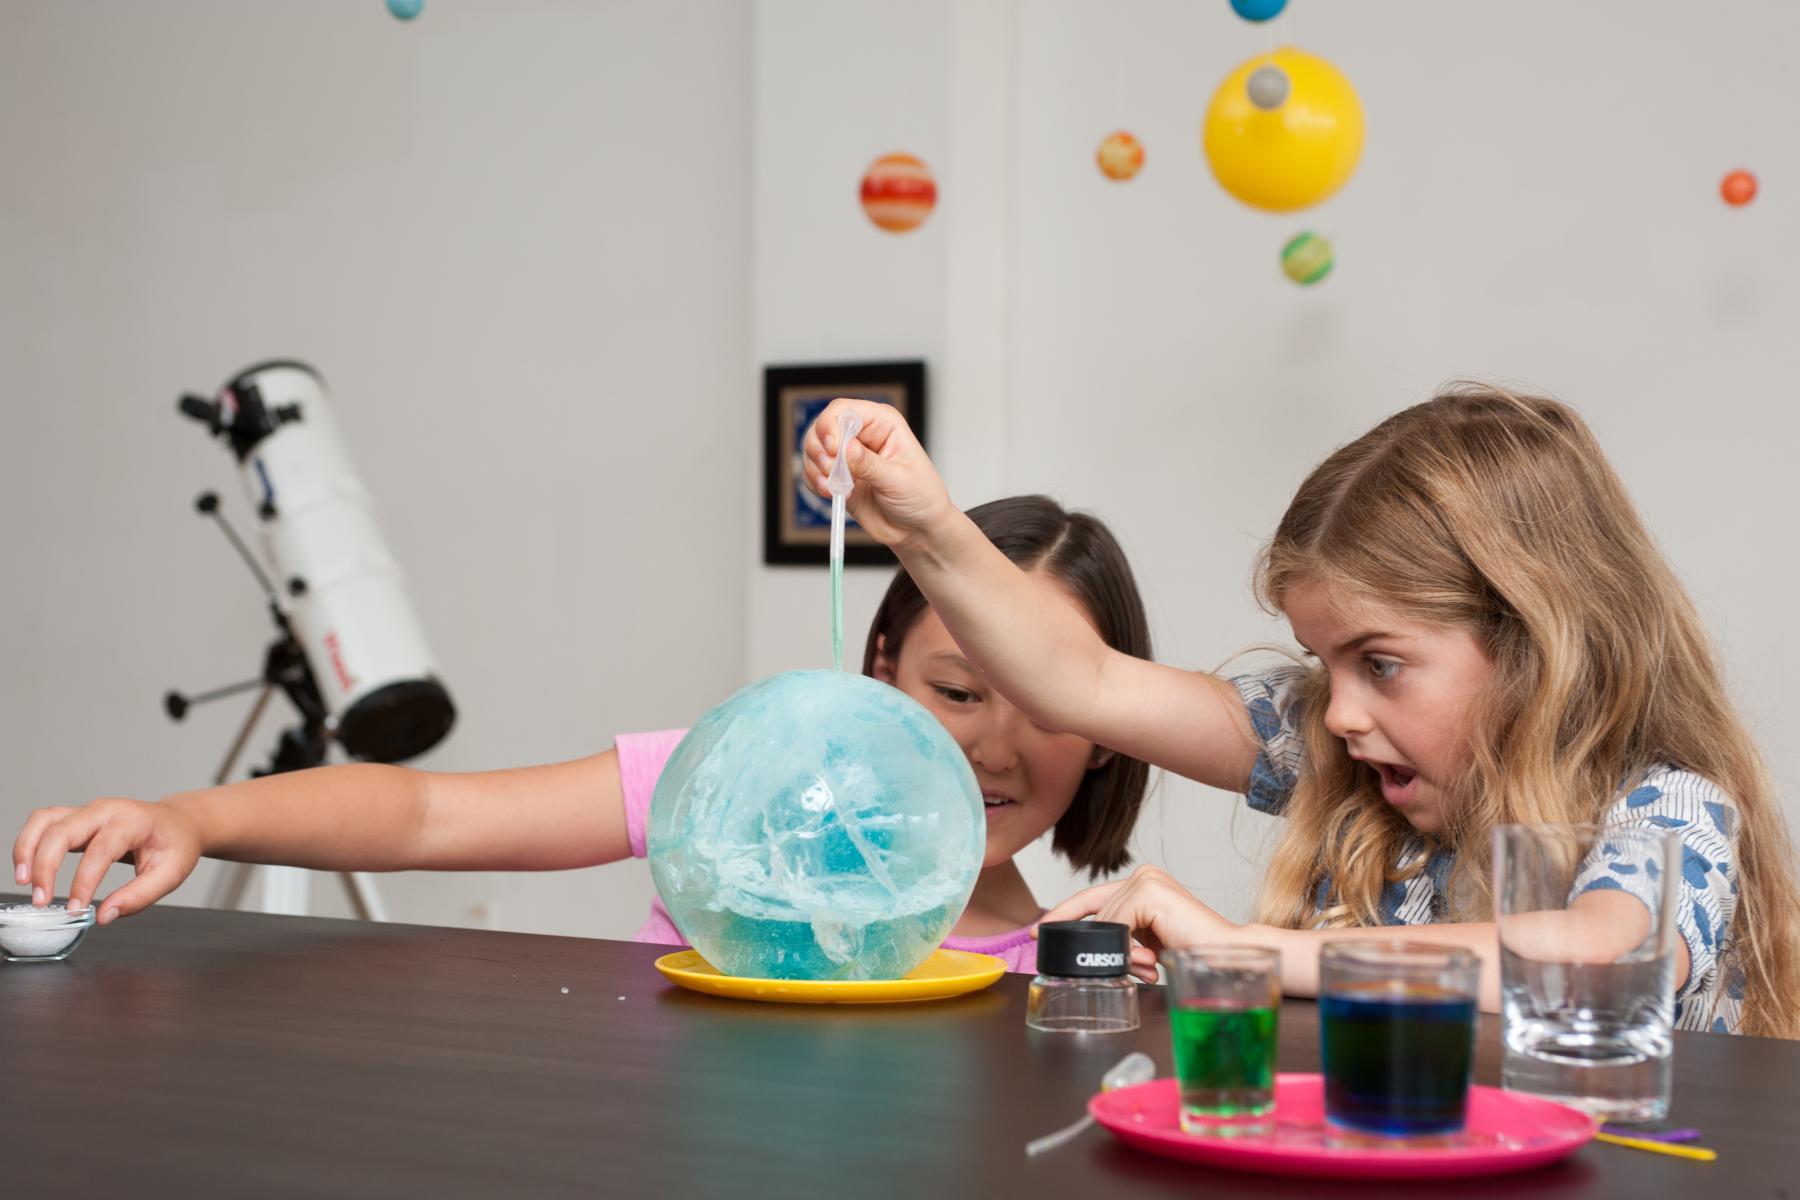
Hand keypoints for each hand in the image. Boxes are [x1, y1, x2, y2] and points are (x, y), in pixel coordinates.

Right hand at [13, 798, 204, 924]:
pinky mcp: (76, 818)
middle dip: (45, 865)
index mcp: (134, 821)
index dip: (84, 881)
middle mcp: (106, 810)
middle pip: (63, 830)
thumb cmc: (176, 845)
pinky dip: (29, 843)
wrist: (179, 822)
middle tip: (42, 900)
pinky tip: (26, 869)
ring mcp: (88, 810)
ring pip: (45, 820)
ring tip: (24, 882)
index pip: (101, 850)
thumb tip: (104, 915)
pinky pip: (43, 823)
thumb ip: (139, 896)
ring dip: (27, 850)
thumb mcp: (172, 873)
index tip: (77, 909)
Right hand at [799, 398, 953, 550]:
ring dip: (816, 469)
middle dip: (820, 450)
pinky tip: (832, 494)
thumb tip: (847, 448)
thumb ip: (870, 465)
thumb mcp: (900, 480)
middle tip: (831, 471)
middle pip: (822, 426)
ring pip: (813, 449)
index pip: (844, 410)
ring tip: (834, 488)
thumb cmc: (921, 497)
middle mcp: (862, 435)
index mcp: (882, 423)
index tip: (833, 449)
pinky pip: (812, 473)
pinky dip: (815, 483)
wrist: (917, 529)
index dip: (831, 425)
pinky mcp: (837, 477)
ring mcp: (847, 456)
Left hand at [1037, 865, 1239, 982]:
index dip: (1063, 916)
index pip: (1092, 899)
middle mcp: (1143, 875)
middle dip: (1103, 949)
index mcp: (1142, 882)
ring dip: (1122, 955)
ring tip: (1149, 968)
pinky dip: (1126, 951)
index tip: (1039, 932)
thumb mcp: (1147, 942)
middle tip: (1128, 970)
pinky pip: (1117, 927)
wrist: (1226, 957)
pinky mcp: (1150, 892)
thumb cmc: (1192, 952)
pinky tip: (1151, 963)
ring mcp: (1146, 880)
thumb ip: (1122, 937)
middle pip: (1097, 915)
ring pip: (1106, 924)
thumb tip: (1093, 949)